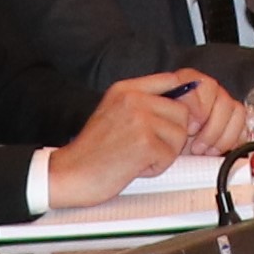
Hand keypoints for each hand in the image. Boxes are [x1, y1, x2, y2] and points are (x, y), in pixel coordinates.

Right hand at [51, 70, 222, 199]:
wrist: (70, 173)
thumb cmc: (93, 149)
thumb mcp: (114, 112)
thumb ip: (142, 102)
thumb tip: (182, 102)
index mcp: (126, 88)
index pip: (172, 80)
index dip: (181, 102)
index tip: (172, 121)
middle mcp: (133, 99)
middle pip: (182, 112)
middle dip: (172, 134)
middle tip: (146, 146)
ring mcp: (140, 119)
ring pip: (180, 135)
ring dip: (164, 152)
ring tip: (137, 156)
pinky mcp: (145, 143)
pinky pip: (170, 156)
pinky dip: (156, 167)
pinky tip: (134, 166)